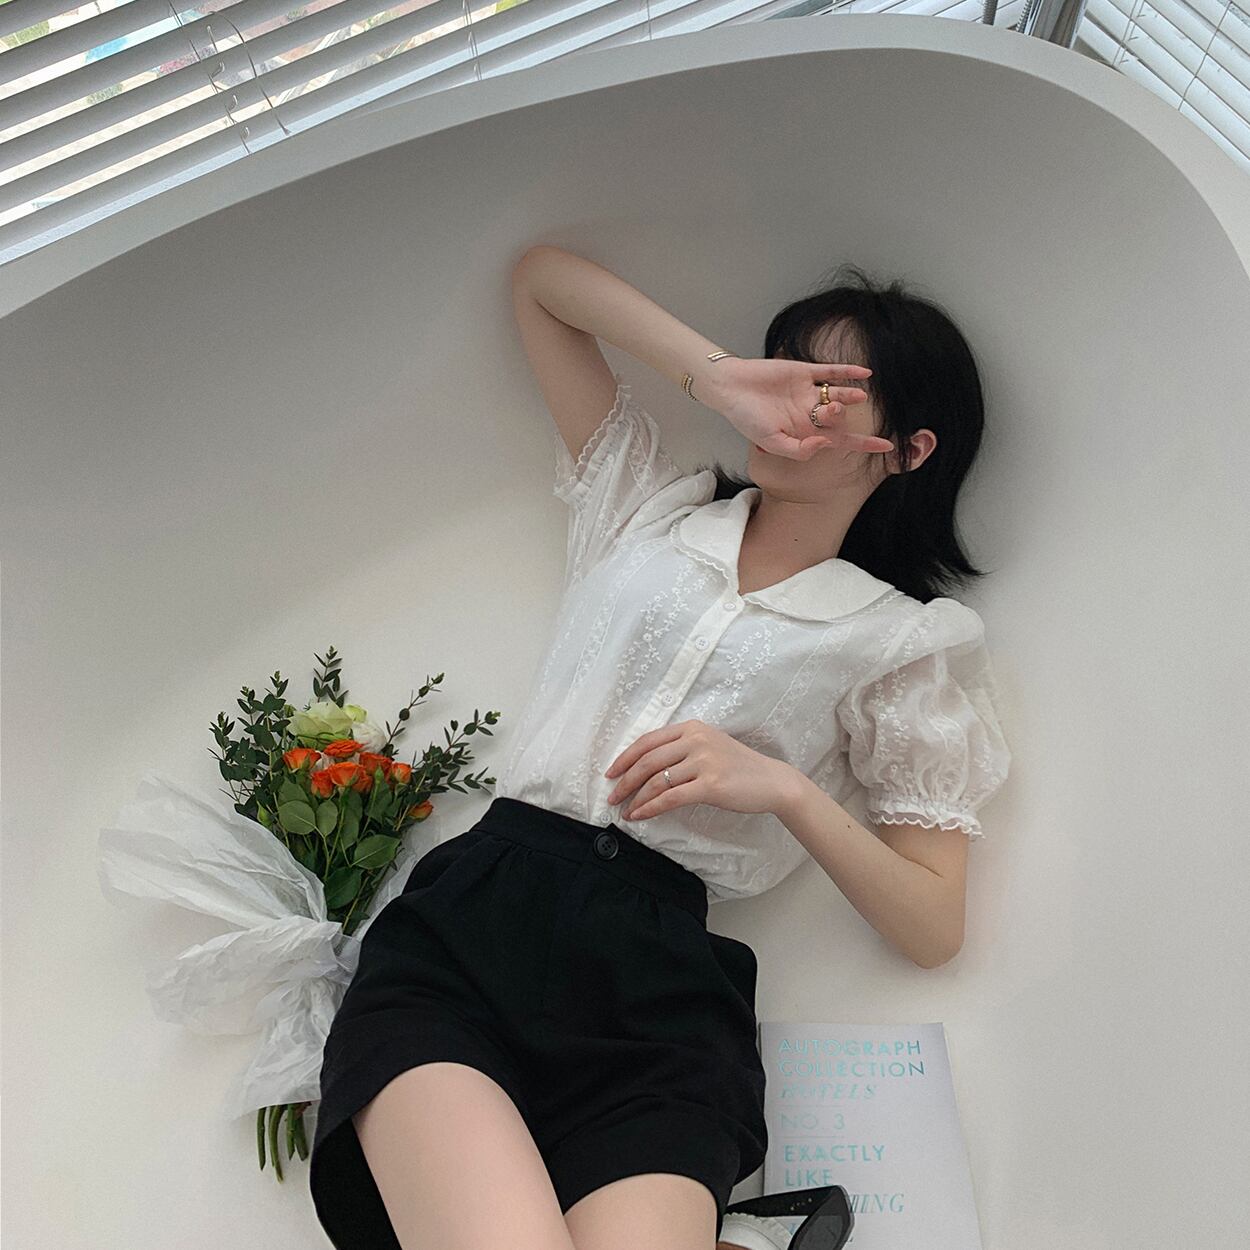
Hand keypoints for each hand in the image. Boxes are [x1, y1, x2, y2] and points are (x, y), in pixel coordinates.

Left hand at [603, 719, 795, 820]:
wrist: (772, 781)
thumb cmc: (739, 767)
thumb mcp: (709, 746)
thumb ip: (682, 748)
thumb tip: (646, 767)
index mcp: (692, 728)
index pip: (648, 740)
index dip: (625, 757)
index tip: (611, 772)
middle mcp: (696, 740)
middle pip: (647, 760)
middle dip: (625, 780)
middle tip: (612, 795)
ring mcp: (703, 761)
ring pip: (656, 780)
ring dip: (636, 798)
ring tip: (625, 810)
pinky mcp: (710, 785)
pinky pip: (670, 797)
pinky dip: (650, 808)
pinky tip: (640, 815)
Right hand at [698, 356, 893, 461]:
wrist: (730, 388)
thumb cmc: (746, 419)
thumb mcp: (771, 443)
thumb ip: (798, 450)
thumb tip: (826, 445)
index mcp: (803, 433)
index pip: (840, 442)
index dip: (864, 445)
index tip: (888, 448)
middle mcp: (808, 413)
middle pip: (838, 419)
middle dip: (838, 418)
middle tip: (825, 412)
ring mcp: (808, 392)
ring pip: (837, 395)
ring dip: (849, 397)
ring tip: (857, 398)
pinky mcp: (804, 372)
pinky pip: (830, 371)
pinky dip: (847, 371)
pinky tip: (865, 373)